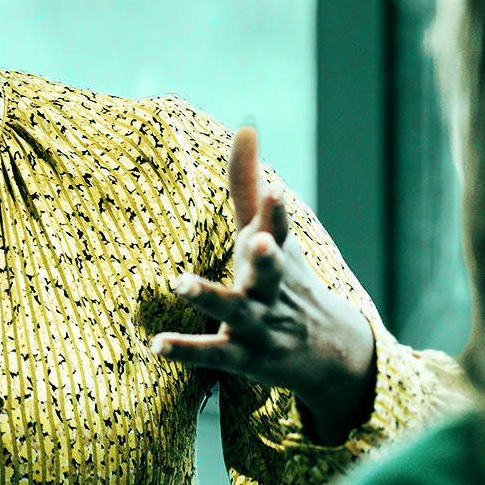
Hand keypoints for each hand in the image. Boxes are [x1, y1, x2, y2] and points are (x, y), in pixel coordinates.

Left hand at [150, 125, 378, 441]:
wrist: (329, 351)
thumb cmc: (287, 279)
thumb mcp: (270, 233)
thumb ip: (249, 184)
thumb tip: (245, 127)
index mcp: (278, 253)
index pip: (281, 226)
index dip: (276, 208)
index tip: (275, 187)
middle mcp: (272, 288)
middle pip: (271, 270)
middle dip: (267, 257)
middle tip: (260, 241)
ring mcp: (259, 324)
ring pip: (234, 311)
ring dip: (208, 297)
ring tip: (178, 283)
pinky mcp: (243, 357)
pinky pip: (211, 353)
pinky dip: (185, 349)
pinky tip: (155, 344)